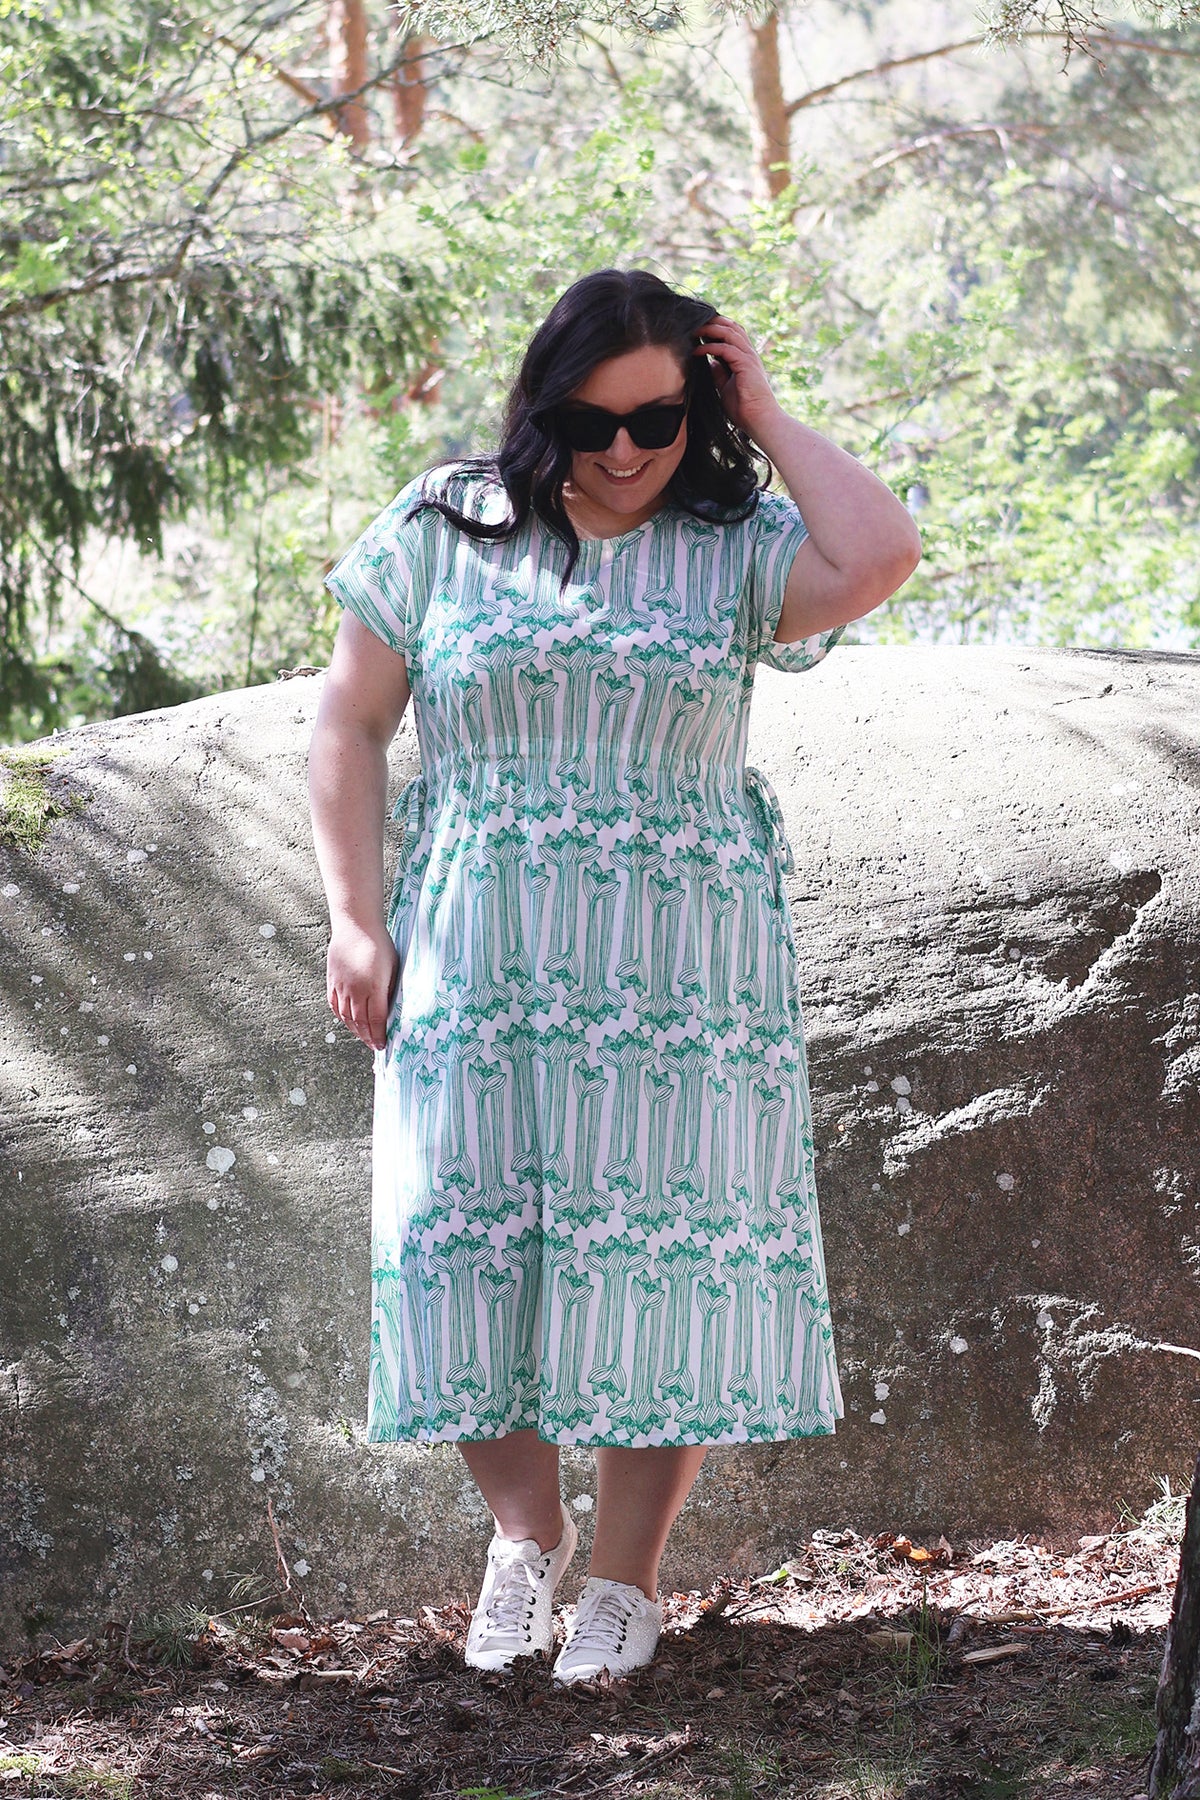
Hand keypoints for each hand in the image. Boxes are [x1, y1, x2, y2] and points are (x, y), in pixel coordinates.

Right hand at [327, 919, 399, 1051]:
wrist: (355, 926)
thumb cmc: (380, 944)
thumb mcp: (393, 967)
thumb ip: (391, 990)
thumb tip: (392, 1011)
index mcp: (373, 986)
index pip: (376, 1019)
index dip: (380, 1035)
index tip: (384, 1045)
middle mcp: (355, 989)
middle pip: (360, 1022)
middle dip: (368, 1037)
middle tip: (375, 1047)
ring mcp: (341, 986)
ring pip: (346, 1016)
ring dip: (356, 1030)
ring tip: (364, 1038)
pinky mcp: (332, 981)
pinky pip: (335, 1005)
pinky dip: (342, 1017)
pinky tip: (349, 1022)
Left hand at [693, 315, 784, 442]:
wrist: (759, 420)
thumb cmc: (744, 408)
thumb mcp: (726, 387)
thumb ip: (720, 373)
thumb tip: (710, 363)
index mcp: (745, 358)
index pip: (733, 333)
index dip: (717, 327)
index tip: (699, 330)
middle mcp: (749, 354)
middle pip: (732, 327)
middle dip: (713, 322)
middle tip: (695, 323)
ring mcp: (749, 358)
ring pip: (730, 332)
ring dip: (710, 329)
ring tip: (694, 331)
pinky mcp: (746, 364)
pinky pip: (725, 348)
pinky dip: (710, 347)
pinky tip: (697, 351)